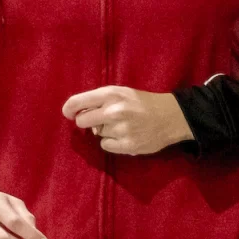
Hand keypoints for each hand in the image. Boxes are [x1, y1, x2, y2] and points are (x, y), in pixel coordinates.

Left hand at [61, 86, 192, 154]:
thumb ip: (100, 100)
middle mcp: (114, 111)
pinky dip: (112, 142)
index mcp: (111, 94)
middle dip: (85, 122)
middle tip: (97, 121)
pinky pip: (106, 145)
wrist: (171, 116)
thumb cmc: (142, 102)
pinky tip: (125, 136)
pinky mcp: (127, 145)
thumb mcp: (122, 92)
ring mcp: (121, 129)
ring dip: (105, 131)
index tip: (67, 113)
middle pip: (82, 121)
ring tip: (122, 125)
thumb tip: (78, 114)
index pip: (78, 102)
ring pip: (97, 133)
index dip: (69, 108)